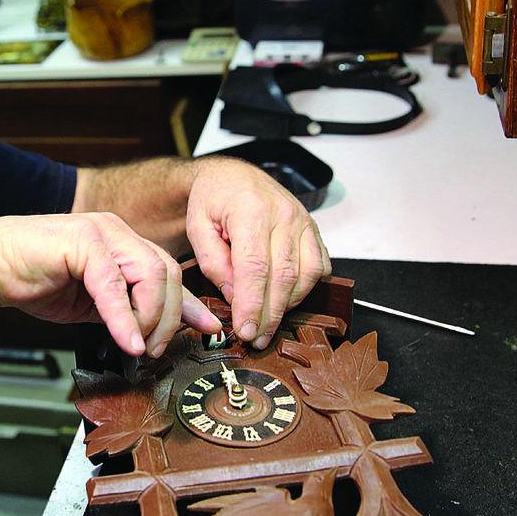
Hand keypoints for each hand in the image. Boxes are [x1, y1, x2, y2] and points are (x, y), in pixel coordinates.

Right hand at [0, 213, 220, 356]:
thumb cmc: (34, 280)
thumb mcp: (93, 303)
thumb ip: (125, 311)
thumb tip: (153, 335)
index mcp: (123, 243)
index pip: (168, 272)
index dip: (190, 304)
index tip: (208, 328)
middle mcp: (117, 232)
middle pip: (167, 273)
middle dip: (167, 318)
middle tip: (152, 349)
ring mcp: (102, 233)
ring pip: (151, 274)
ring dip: (149, 318)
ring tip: (136, 345)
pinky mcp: (83, 242)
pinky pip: (115, 284)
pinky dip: (123, 318)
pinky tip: (125, 340)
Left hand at [185, 159, 329, 349]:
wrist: (234, 176)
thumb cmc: (213, 200)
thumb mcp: (197, 226)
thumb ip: (213, 262)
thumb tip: (233, 296)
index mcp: (250, 211)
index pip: (255, 268)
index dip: (252, 304)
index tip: (245, 330)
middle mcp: (283, 215)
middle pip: (283, 276)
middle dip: (270, 314)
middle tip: (257, 339)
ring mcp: (303, 221)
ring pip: (305, 275)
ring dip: (288, 305)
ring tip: (268, 324)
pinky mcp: (313, 229)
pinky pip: (319, 266)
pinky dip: (305, 289)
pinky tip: (286, 300)